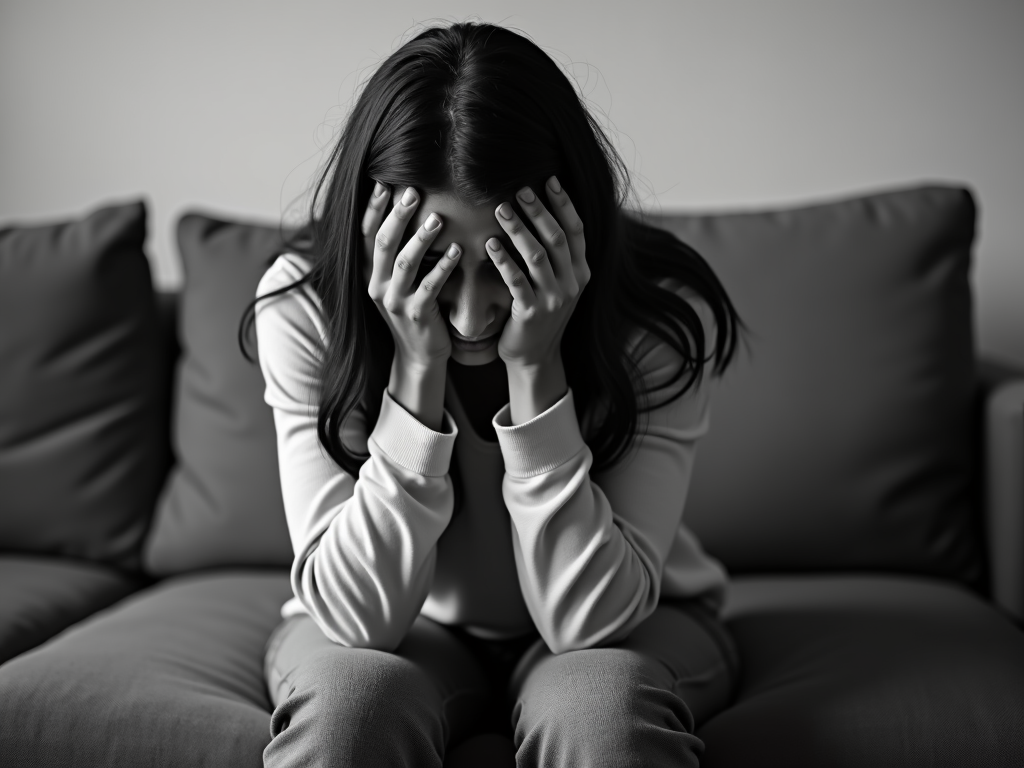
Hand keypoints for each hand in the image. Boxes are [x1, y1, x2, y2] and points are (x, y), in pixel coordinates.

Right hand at [363, 182, 462, 368]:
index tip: (383, 181)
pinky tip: (457, 251)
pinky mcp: (417, 315)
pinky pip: (429, 287)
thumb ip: (395, 251)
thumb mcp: (396, 280)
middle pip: (383, 243)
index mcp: (369, 273)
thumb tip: (404, 207)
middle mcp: (376, 285)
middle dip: (397, 215)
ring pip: (405, 263)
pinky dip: (443, 267)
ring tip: (438, 218)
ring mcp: (395, 301)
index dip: (373, 208)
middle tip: (413, 190)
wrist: (419, 354)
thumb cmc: (413, 308)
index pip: (366, 234)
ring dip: (421, 238)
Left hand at [486, 176, 589, 370]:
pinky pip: (516, 281)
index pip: (577, 230)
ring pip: (537, 256)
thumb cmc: (541, 313)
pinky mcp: (531, 313)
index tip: (550, 179)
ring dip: (518, 229)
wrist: (535, 356)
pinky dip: (503, 260)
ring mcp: (554, 299)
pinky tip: (489, 243)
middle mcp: (572, 283)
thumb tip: (544, 213)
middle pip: (556, 238)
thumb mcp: (558, 284)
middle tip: (520, 188)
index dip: (564, 204)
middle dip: (538, 210)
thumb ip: (557, 256)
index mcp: (581, 272)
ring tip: (500, 208)